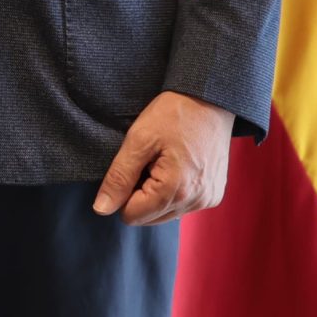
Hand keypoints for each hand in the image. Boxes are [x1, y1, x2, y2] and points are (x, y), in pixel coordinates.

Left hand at [92, 92, 233, 224]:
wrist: (210, 98)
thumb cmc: (174, 114)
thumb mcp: (139, 140)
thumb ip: (119, 178)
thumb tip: (102, 208)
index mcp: (175, 191)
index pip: (133, 215)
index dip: (124, 192)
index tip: (134, 165)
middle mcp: (195, 202)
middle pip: (149, 218)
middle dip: (142, 194)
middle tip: (149, 161)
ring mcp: (208, 199)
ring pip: (165, 213)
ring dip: (158, 194)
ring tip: (164, 161)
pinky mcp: (214, 194)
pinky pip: (183, 205)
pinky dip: (175, 191)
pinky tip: (178, 165)